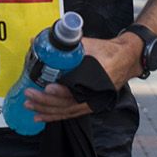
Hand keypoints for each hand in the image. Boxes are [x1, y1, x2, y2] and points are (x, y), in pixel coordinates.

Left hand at [22, 34, 142, 123]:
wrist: (126, 59)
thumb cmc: (109, 51)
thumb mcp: (90, 45)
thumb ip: (68, 45)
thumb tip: (42, 40)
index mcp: (97, 80)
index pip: (77, 89)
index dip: (62, 91)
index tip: (47, 88)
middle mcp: (93, 95)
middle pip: (67, 103)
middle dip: (46, 101)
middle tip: (30, 94)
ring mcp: (91, 103)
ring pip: (66, 111)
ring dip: (46, 110)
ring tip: (30, 106)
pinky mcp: (88, 105)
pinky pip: (69, 113)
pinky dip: (54, 116)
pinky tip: (41, 117)